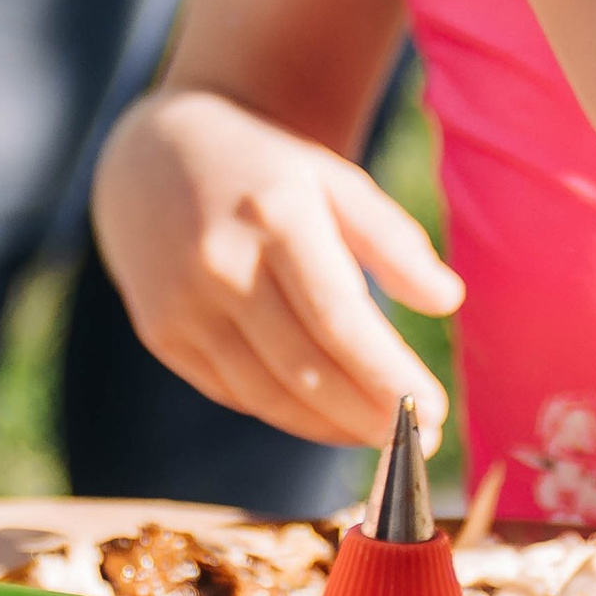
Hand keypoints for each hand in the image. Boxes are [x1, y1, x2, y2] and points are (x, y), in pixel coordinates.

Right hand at [91, 89, 461, 451]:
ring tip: (379, 435)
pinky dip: (285, 413)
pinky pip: (234, 393)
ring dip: (331, 428)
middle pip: (307, 369)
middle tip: (421, 438)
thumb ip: (392, 240)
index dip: (389, 376)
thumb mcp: (333, 180)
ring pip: (269, 396)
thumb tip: (446, 301)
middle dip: (370, 416)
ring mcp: (182, 304)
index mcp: (275, 216)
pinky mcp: (161, 334)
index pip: (340, 321)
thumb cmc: (262, 172)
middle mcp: (220, 264)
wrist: (148, 157)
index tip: (435, 410)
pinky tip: (325, 415)